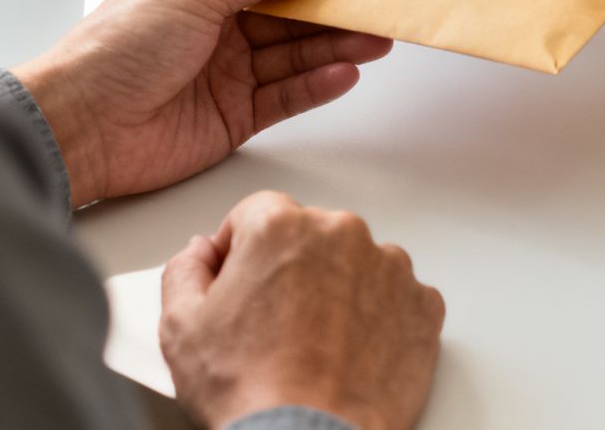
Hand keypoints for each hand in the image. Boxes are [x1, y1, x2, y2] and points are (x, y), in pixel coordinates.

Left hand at [13, 0, 392, 209]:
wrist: (80, 128)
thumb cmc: (114, 51)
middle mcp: (210, 31)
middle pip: (286, 18)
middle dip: (331, 13)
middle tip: (376, 7)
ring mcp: (222, 76)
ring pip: (291, 57)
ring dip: (333, 48)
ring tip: (374, 40)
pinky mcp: (231, 119)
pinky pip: (284, 98)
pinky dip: (315, 86)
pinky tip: (344, 73)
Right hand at [161, 191, 445, 429]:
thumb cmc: (251, 390)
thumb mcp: (181, 326)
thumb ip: (185, 270)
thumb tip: (200, 253)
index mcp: (280, 226)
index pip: (256, 214)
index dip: (241, 251)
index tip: (241, 280)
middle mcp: (341, 234)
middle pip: (310, 235)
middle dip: (292, 268)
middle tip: (275, 323)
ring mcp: (390, 268)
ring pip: (357, 264)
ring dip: (339, 290)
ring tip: (316, 344)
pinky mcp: (423, 306)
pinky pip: (397, 298)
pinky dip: (379, 319)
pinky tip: (351, 354)